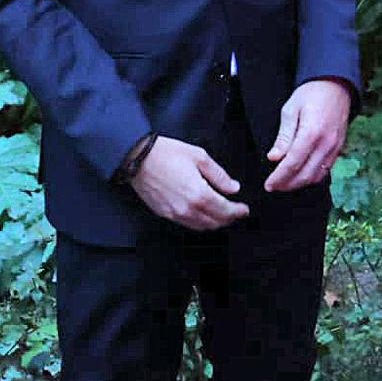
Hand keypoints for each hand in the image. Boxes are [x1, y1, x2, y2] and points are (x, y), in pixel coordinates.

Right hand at [131, 136, 249, 230]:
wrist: (137, 157)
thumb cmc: (165, 153)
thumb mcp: (199, 156)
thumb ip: (219, 175)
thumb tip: (233, 187)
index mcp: (199, 194)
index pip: (226, 211)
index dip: (238, 212)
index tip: (244, 209)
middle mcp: (188, 208)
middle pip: (216, 222)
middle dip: (229, 219)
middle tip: (236, 212)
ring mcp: (175, 214)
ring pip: (202, 227)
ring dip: (215, 222)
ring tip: (222, 214)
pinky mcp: (165, 214)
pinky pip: (187, 224)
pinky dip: (199, 222)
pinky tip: (202, 213)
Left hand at [263, 79, 351, 190]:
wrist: (336, 85)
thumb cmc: (311, 93)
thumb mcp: (290, 109)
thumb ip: (284, 136)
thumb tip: (274, 158)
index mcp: (311, 133)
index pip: (293, 163)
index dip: (279, 177)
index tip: (268, 184)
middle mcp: (326, 144)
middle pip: (305, 175)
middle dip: (287, 184)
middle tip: (273, 186)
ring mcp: (335, 148)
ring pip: (317, 176)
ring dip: (300, 184)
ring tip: (284, 184)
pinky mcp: (339, 149)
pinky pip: (326, 170)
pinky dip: (312, 177)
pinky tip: (300, 176)